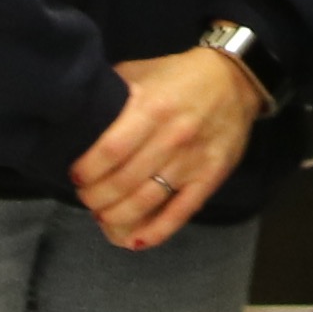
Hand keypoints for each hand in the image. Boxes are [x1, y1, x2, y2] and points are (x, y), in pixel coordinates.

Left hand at [75, 48, 261, 250]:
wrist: (236, 80)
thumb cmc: (181, 76)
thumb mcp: (143, 71)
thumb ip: (113, 92)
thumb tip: (78, 113)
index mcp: (152, 108)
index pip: (110, 150)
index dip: (88, 170)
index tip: (77, 176)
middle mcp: (171, 138)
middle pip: (123, 182)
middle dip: (96, 197)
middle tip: (87, 197)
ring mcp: (191, 162)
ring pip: (147, 201)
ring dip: (117, 216)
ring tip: (102, 216)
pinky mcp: (209, 178)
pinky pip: (180, 213)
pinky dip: (156, 231)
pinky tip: (134, 241)